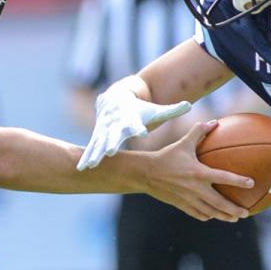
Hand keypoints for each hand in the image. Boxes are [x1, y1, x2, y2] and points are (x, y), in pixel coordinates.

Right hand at [77, 81, 191, 169]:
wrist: (114, 100)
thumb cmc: (139, 110)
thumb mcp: (154, 110)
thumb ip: (171, 110)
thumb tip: (189, 105)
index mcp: (130, 119)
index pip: (134, 124)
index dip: (136, 127)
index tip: (139, 132)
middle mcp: (115, 125)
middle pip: (113, 135)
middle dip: (110, 143)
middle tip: (109, 152)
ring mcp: (104, 131)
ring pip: (98, 143)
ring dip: (94, 154)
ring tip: (89, 166)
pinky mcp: (97, 137)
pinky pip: (91, 149)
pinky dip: (86, 157)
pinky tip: (81, 168)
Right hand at [140, 122, 252, 222]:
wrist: (146, 173)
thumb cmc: (166, 156)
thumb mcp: (183, 143)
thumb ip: (199, 132)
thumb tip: (214, 122)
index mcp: (198, 173)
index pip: (223, 177)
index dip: (238, 181)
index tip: (251, 183)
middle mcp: (195, 188)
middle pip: (219, 203)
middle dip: (234, 210)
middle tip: (246, 213)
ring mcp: (188, 199)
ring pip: (210, 212)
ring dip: (224, 216)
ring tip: (234, 218)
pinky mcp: (181, 205)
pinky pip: (198, 214)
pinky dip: (208, 216)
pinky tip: (213, 216)